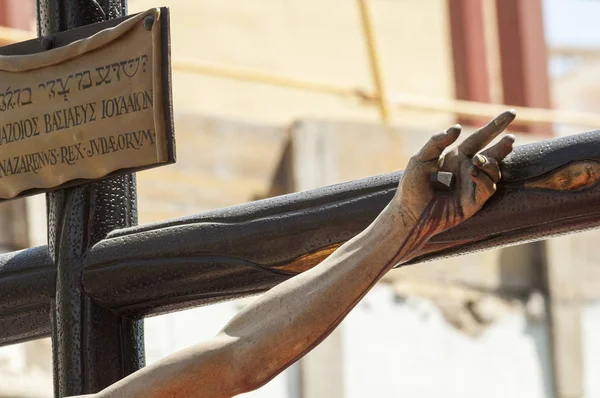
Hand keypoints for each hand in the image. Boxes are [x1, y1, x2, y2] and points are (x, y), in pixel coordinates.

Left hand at [393, 111, 515, 238]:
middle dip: (503, 145)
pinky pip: (488, 187)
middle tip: (510, 138)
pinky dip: (483, 178)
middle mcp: (467, 169)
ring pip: (494, 170)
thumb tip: (457, 127)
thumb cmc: (412, 186)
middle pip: (492, 153)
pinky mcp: (474, 202)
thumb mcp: (420, 159)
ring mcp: (472, 185)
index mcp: (455, 157)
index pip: (479, 138)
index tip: (511, 114)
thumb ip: (437, 143)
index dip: (494, 126)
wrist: (410, 214)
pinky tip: (473, 172)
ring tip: (478, 160)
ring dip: (490, 162)